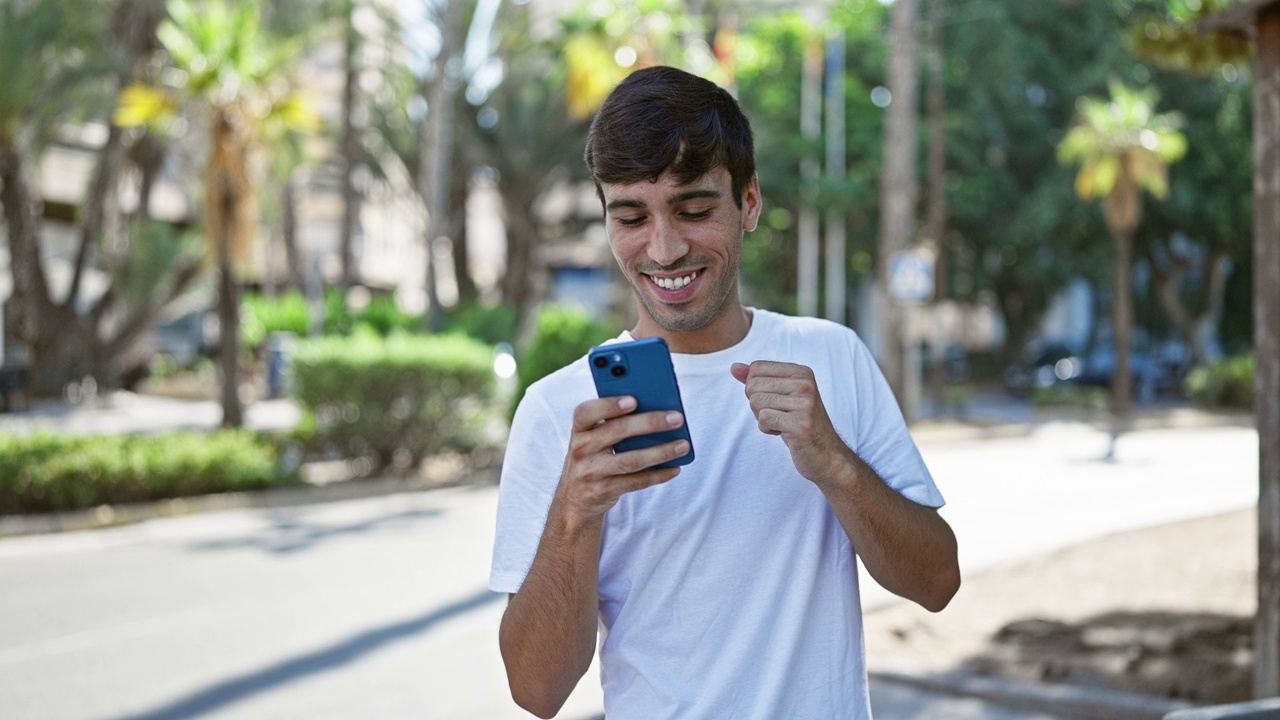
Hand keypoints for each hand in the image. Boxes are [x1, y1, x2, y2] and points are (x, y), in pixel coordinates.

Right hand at [556, 395, 688, 522]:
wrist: (575, 499)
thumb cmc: (594, 457)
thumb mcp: (593, 439)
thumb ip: (614, 423)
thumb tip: (656, 410)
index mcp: (580, 429)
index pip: (586, 412)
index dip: (608, 405)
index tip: (634, 399)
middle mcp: (580, 449)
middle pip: (616, 432)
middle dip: (650, 423)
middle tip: (677, 418)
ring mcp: (590, 472)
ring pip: (630, 460)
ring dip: (660, 452)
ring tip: (683, 445)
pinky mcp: (602, 491)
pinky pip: (635, 482)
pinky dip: (658, 475)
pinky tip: (675, 468)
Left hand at [731, 361, 846, 483]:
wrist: (827, 454)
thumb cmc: (800, 424)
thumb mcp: (780, 396)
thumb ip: (758, 380)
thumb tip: (734, 367)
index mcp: (801, 372)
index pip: (756, 368)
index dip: (756, 388)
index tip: (775, 401)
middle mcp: (805, 383)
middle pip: (752, 386)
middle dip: (757, 405)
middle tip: (779, 415)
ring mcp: (804, 403)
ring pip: (755, 402)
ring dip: (762, 418)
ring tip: (782, 424)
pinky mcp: (800, 423)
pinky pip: (763, 419)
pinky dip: (767, 429)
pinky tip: (783, 432)